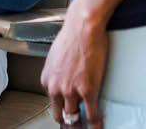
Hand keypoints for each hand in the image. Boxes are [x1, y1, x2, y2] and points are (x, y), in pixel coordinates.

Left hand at [40, 4, 107, 127]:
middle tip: (74, 127)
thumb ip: (57, 72)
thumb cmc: (72, 36)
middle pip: (60, 115)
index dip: (61, 111)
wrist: (83, 27)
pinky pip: (91, 114)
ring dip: (80, 126)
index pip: (52, 103)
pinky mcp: (87, 90)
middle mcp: (56, 87)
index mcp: (47, 79)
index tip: (67, 116)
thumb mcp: (56, 57)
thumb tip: (63, 78)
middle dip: (68, 123)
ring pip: (74, 118)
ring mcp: (71, 91)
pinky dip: (95, 124)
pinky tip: (98, 127)